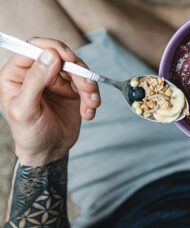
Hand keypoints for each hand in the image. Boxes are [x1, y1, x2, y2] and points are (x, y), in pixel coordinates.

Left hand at [0, 38, 100, 164]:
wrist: (49, 152)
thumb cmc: (29, 134)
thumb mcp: (26, 110)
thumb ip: (35, 81)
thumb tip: (50, 55)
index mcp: (18, 74)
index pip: (34, 47)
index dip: (53, 48)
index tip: (69, 59)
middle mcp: (38, 73)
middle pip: (63, 58)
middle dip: (79, 73)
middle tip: (87, 88)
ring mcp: (57, 81)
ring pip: (79, 70)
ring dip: (89, 87)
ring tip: (91, 104)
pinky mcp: (72, 91)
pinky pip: (88, 86)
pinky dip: (92, 98)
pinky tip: (88, 113)